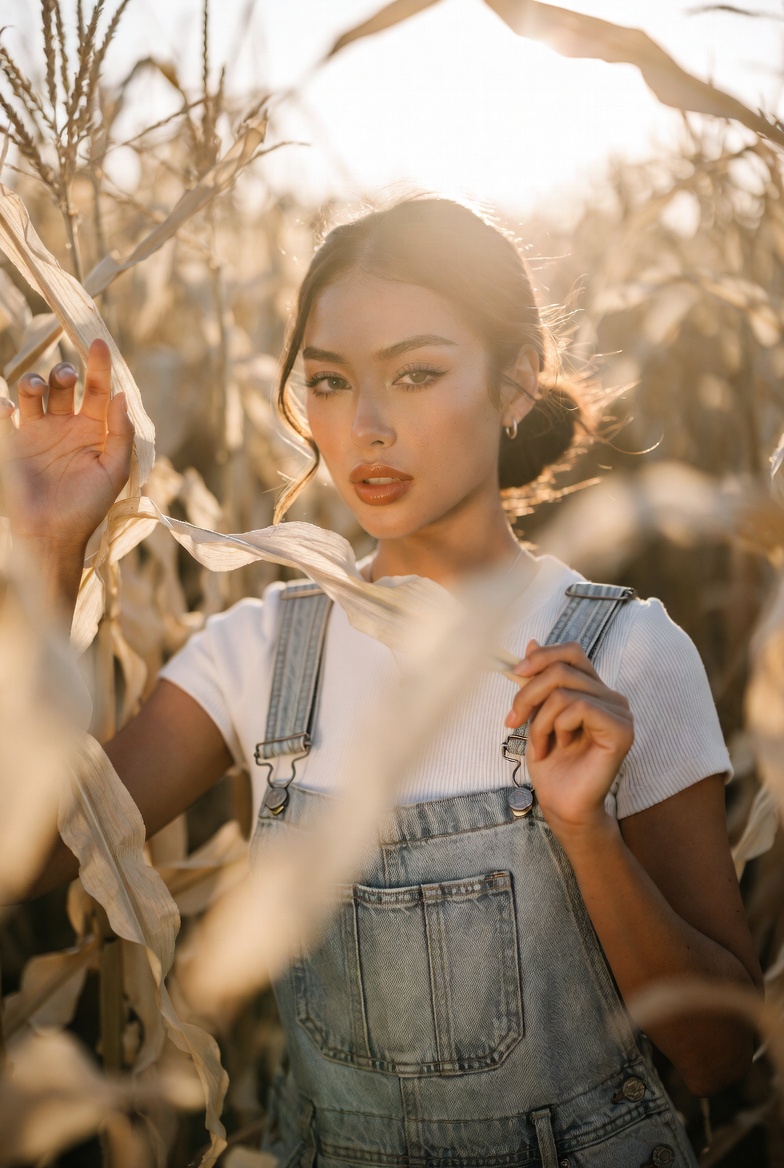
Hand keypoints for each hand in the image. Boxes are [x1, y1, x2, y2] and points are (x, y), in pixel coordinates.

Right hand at [0, 339, 133, 554]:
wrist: (52, 535)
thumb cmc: (88, 506)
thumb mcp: (114, 471)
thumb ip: (121, 433)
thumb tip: (122, 394)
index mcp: (94, 429)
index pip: (97, 389)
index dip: (99, 365)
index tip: (98, 343)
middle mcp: (65, 425)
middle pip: (62, 385)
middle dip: (63, 374)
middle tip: (65, 378)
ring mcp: (37, 432)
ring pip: (32, 392)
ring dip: (34, 382)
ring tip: (36, 388)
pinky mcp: (13, 443)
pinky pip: (5, 414)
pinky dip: (3, 404)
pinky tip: (9, 408)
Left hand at [505, 640, 633, 837]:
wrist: (562, 804)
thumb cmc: (551, 763)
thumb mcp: (535, 714)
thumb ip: (537, 680)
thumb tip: (532, 642)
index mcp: (594, 690)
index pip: (571, 652)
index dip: (541, 657)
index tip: (515, 674)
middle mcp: (611, 696)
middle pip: (562, 668)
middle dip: (528, 693)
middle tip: (512, 721)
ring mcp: (620, 712)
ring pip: (564, 690)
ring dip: (540, 720)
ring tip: (540, 743)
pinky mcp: (621, 730)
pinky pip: (579, 708)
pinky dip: (558, 726)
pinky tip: (559, 746)